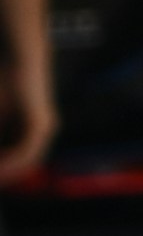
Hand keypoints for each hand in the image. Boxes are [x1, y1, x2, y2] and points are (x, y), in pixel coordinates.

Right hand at [0, 67, 45, 189]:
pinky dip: (12, 160)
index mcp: (32, 130)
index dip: (5, 170)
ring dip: (8, 171)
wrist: (21, 60)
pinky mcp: (41, 125)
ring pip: (26, 160)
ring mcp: (45, 130)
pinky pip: (27, 150)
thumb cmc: (5, 81)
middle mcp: (42, 132)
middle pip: (24, 164)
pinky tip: (0, 166)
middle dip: (6, 175)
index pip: (19, 159)